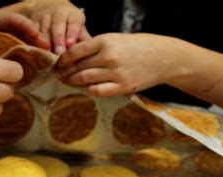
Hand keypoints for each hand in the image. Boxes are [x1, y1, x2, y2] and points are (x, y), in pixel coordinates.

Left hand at [0, 11, 49, 54]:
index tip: (35, 34)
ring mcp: (1, 40)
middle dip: (34, 35)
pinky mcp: (3, 51)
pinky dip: (28, 56)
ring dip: (34, 46)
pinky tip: (36, 64)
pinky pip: (18, 50)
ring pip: (21, 39)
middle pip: (19, 28)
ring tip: (45, 56)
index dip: (24, 25)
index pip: (8, 19)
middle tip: (46, 46)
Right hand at [30, 0, 89, 53]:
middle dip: (58, 40)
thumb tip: (91, 55)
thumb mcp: (79, 28)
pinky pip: (32, 32)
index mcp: (73, 15)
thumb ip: (83, 40)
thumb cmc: (69, 24)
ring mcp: (44, 17)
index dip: (72, 33)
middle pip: (57, 26)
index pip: (74, 23)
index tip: (71, 44)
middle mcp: (58, 13)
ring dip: (45, 44)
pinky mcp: (32, 22)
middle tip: (59, 53)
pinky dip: (33, 43)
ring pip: (44, 30)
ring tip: (47, 57)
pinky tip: (36, 54)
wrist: (50, 7)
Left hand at [57, 33, 179, 95]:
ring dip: (73, 81)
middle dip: (65, 72)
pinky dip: (89, 89)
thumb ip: (96, 47)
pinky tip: (88, 88)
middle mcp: (108, 56)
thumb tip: (72, 56)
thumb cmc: (138, 47)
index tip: (58, 64)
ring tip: (68, 82)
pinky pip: (97, 90)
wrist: (164, 57)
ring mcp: (115, 72)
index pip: (75, 51)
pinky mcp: (122, 86)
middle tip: (59, 75)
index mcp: (105, 41)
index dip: (63, 59)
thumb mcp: (116, 39)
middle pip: (77, 66)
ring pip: (84, 79)